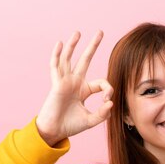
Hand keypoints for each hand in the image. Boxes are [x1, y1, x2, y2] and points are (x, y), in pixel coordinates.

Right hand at [36, 30, 113, 145]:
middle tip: (100, 32)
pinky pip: (55, 67)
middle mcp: (74, 82)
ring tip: (78, 32)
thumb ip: (102, 114)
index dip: (108, 90)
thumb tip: (110, 103)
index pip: (101, 83)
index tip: (107, 101)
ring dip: (73, 45)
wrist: (54, 131)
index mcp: (84, 90)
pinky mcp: (57, 84)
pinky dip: (56, 55)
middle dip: (93, 46)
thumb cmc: (70, 126)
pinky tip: (59, 43)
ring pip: (68, 58)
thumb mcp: (91, 121)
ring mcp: (65, 81)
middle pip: (85, 60)